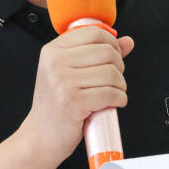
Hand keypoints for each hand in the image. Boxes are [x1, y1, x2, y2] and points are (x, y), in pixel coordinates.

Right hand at [21, 26, 134, 164]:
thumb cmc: (56, 105)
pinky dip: (119, 99)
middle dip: (119, 67)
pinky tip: (113, 103)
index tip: (113, 58)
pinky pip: (110, 94)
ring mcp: (63, 82)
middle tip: (113, 80)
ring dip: (120, 85)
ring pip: (111, 73)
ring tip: (112, 93)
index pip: (94, 32)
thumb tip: (127, 41)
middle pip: (107, 52)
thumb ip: (97, 54)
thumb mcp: (70, 73)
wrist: (40, 136)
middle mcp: (55, 63)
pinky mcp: (73, 102)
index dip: (112, 44)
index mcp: (53, 51)